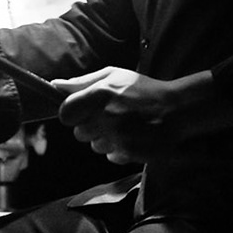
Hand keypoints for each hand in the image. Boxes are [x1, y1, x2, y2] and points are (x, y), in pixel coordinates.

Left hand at [54, 67, 228, 166]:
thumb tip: (54, 85)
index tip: (81, 111)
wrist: (177, 109)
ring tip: (123, 125)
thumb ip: (83, 82)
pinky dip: (119, 149)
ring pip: (94, 146)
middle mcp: (107, 117)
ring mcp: (118, 137)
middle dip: (90, 126)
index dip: (72, 113)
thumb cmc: (143, 90)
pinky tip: (132, 136)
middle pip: (79, 133)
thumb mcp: (114, 76)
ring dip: (105, 138)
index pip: (65, 113)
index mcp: (100, 94)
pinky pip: (111, 156)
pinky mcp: (129, 153)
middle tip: (109, 116)